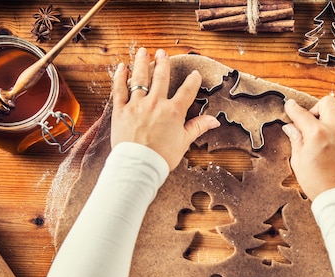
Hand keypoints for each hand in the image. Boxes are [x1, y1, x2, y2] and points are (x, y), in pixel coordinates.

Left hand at [111, 48, 219, 169]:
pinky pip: (120, 89)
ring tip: (143, 52)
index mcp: (174, 112)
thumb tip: (214, 120)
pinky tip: (122, 67)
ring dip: (142, 63)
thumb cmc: (162, 157)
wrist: (139, 165)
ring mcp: (137, 105)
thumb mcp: (184, 142)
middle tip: (163, 53)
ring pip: (140, 78)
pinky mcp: (121, 110)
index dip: (193, 81)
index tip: (195, 73)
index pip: (187, 91)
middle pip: (161, 77)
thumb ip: (198, 127)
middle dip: (163, 63)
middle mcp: (156, 104)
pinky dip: (120, 77)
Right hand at [282, 96, 334, 200]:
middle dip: (317, 108)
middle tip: (311, 120)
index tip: (290, 105)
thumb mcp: (299, 161)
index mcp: (317, 133)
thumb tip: (291, 127)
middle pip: (328, 103)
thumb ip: (296, 139)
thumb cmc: (316, 182)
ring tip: (324, 132)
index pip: (302, 114)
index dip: (293, 108)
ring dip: (331, 118)